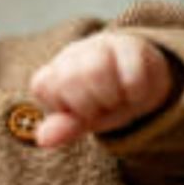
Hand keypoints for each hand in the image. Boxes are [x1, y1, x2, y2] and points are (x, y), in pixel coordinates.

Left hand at [28, 32, 175, 148]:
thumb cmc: (103, 103)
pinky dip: (134, 93)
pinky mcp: (130, 45)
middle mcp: (73, 54)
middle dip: (89, 105)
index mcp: (54, 72)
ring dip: (111, 97)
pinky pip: (130, 75)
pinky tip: (134, 92)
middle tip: (102, 106)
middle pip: (70, 78)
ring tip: (117, 99)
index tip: (80, 112)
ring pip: (96, 71)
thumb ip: (65, 128)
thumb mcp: (83, 121)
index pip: (43, 86)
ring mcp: (101, 45)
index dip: (64, 107)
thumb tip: (43, 139)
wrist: (141, 83)